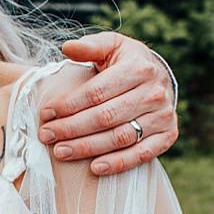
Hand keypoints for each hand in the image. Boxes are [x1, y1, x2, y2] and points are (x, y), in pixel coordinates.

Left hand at [38, 33, 177, 174]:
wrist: (158, 76)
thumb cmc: (125, 61)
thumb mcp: (110, 46)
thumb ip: (89, 46)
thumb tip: (67, 47)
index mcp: (138, 68)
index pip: (97, 92)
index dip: (68, 105)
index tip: (45, 114)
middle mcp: (154, 92)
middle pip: (105, 117)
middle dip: (72, 128)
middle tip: (46, 136)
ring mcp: (163, 115)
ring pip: (121, 137)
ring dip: (88, 147)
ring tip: (61, 152)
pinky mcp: (168, 134)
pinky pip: (143, 153)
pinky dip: (119, 163)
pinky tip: (95, 168)